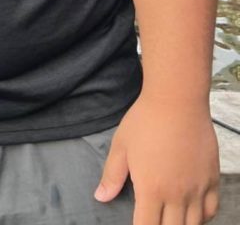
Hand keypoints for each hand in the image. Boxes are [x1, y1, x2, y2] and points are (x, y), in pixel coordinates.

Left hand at [94, 94, 219, 223]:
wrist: (177, 100)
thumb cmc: (145, 120)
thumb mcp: (121, 146)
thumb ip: (112, 175)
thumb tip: (101, 197)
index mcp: (151, 189)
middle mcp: (177, 194)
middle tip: (154, 220)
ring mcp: (197, 188)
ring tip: (171, 220)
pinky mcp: (212, 179)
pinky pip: (212, 210)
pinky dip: (203, 218)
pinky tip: (193, 214)